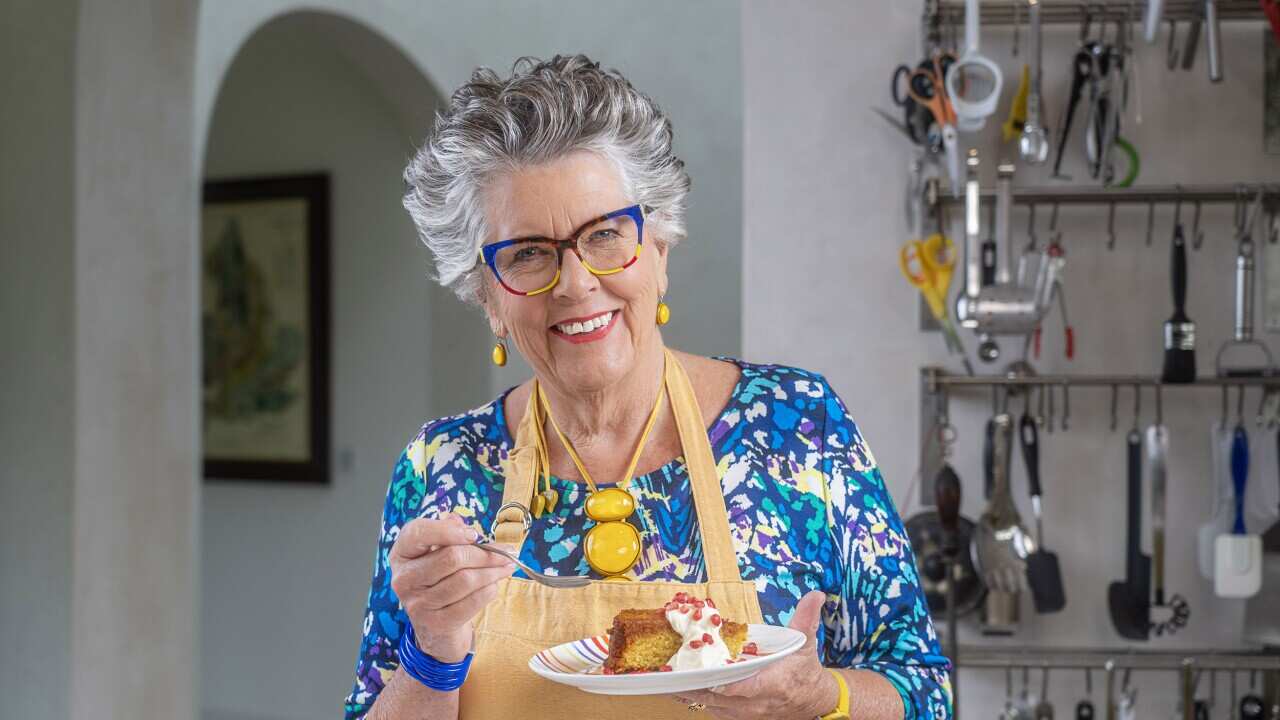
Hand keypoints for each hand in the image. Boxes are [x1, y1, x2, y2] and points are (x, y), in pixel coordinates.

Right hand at [389, 514, 515, 662]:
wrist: (436, 629)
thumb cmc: (440, 582)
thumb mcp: (437, 554)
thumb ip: (448, 534)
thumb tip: (462, 524)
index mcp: (401, 554)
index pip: (418, 532)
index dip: (448, 530)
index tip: (474, 534)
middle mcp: (404, 579)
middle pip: (451, 557)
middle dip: (486, 553)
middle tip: (507, 553)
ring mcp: (417, 604)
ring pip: (466, 579)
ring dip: (493, 572)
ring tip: (505, 568)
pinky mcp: (435, 623)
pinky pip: (472, 601)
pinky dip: (489, 591)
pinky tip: (494, 586)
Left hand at [672, 591, 839, 718]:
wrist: (814, 702)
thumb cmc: (806, 671)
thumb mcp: (808, 643)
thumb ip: (807, 618)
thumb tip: (817, 594)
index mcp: (774, 682)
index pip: (748, 687)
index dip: (728, 683)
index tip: (709, 676)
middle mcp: (759, 702)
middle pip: (723, 698)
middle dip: (698, 686)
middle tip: (675, 674)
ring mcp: (748, 712)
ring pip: (714, 707)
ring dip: (692, 695)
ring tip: (668, 682)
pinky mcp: (741, 716)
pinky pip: (715, 712)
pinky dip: (698, 701)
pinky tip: (680, 691)